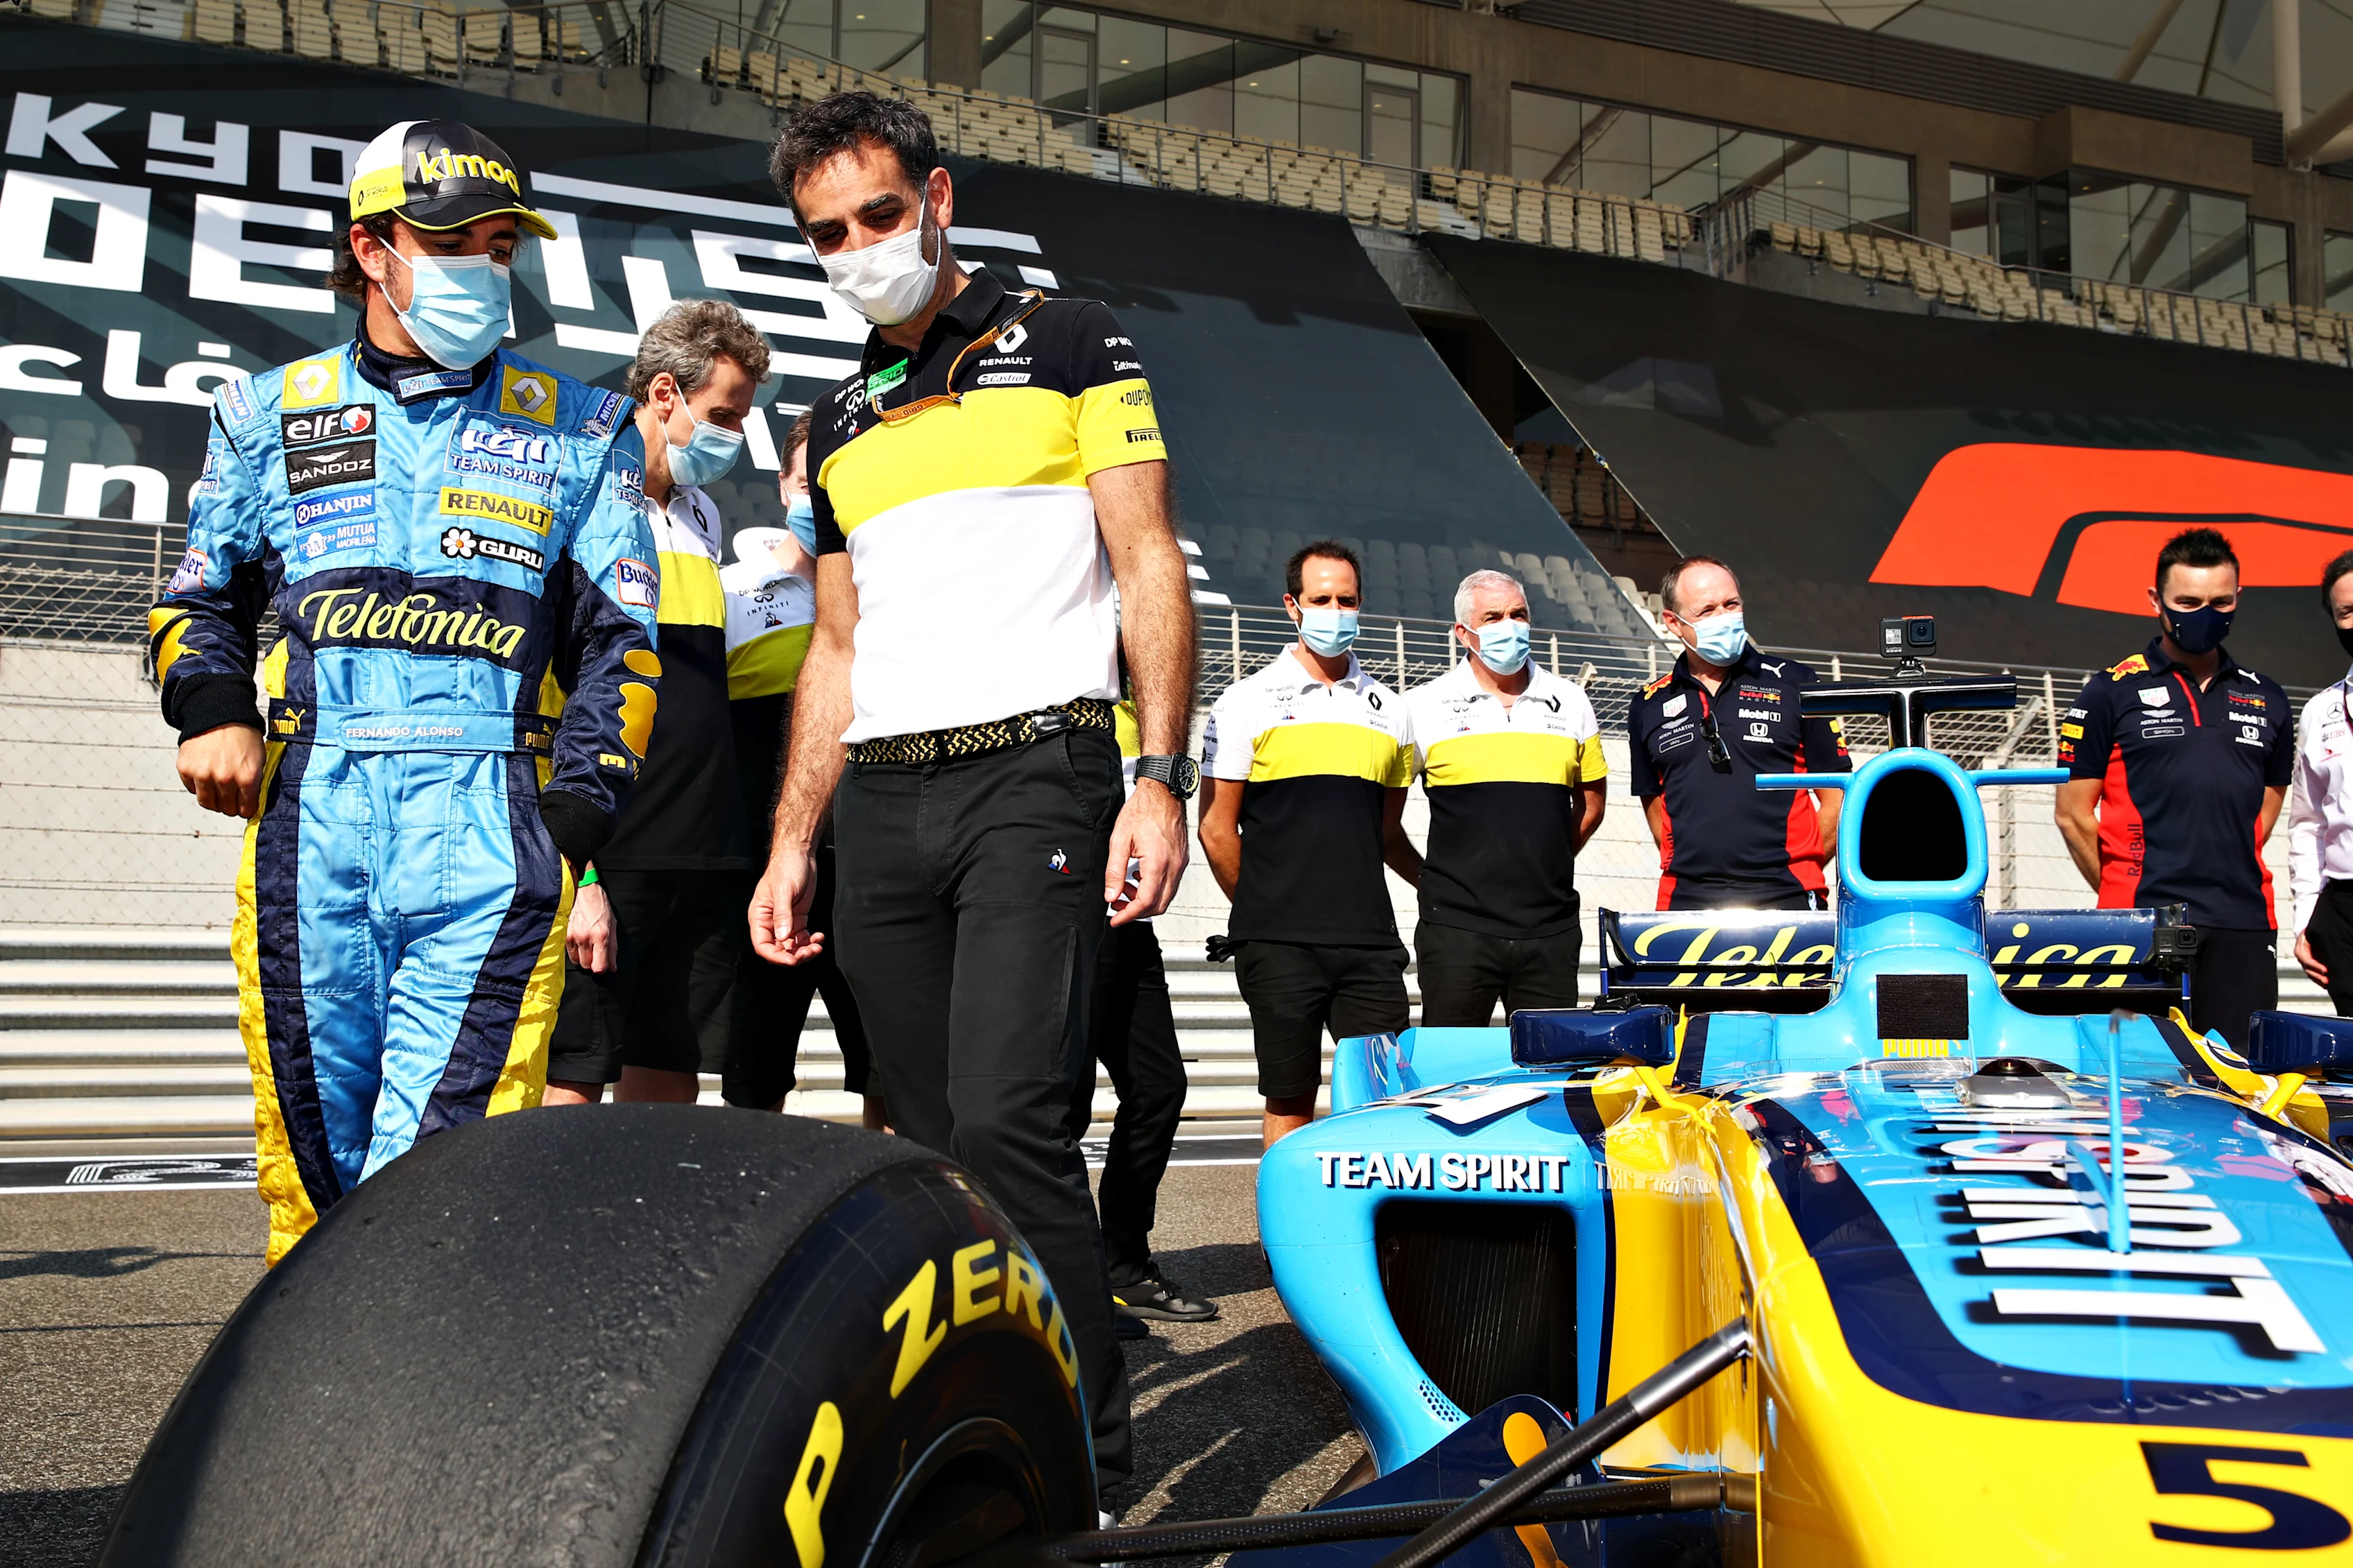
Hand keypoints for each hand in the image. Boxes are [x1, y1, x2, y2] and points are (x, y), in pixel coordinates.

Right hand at [177, 725, 262, 818]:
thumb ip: (255, 783)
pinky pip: (192, 789)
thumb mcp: (259, 759)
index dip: (246, 808)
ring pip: (207, 803)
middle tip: (231, 797)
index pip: (246, 809)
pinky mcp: (186, 769)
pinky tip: (206, 774)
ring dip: (214, 800)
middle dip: (230, 805)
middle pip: (226, 809)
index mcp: (247, 777)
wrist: (219, 714)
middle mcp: (224, 778)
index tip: (244, 806)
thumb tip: (250, 803)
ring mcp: (203, 774)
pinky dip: (199, 786)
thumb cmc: (242, 735)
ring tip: (218, 789)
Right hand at [567, 880, 616, 972]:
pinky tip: (580, 942)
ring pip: (577, 961)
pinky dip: (575, 952)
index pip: (598, 966)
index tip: (604, 966)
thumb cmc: (600, 906)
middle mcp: (586, 938)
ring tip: (588, 947)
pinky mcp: (564, 934)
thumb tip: (613, 967)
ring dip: (583, 958)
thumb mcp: (613, 926)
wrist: (582, 891)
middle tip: (597, 954)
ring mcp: (573, 936)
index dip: (602, 969)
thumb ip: (613, 948)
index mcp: (601, 935)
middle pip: (587, 966)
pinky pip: (569, 952)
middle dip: (593, 964)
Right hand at [751, 840, 824, 964]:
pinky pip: (802, 938)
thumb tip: (783, 937)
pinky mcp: (797, 919)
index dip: (775, 957)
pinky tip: (819, 937)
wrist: (799, 855)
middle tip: (809, 952)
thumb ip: (783, 915)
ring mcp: (784, 922)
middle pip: (777, 950)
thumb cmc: (786, 868)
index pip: (762, 945)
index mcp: (759, 916)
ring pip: (791, 947)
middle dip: (793, 956)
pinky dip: (810, 942)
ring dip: (804, 951)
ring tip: (817, 946)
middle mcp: (770, 923)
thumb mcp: (783, 891)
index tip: (791, 960)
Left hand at [1107, 780, 1187, 925]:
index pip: (1145, 902)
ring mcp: (1180, 863)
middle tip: (1117, 906)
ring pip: (1166, 896)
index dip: (1128, 915)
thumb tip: (1110, 896)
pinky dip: (1154, 889)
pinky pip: (1171, 884)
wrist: (1163, 792)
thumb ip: (1114, 871)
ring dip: (1145, 900)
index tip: (1115, 919)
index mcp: (1158, 863)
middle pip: (1158, 905)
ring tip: (1124, 889)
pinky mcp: (1182, 859)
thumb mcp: (1120, 840)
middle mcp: (1174, 866)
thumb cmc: (1142, 810)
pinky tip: (1138, 878)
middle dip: (1136, 912)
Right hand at [2297, 930, 2328, 987]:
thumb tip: (2321, 939)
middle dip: (2317, 975)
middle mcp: (2301, 958)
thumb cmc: (2310, 932)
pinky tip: (2324, 984)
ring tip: (2326, 984)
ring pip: (2310, 973)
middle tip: (2326, 980)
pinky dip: (2318, 980)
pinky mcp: (2310, 965)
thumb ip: (2314, 938)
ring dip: (2318, 979)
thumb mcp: (2311, 932)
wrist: (2309, 933)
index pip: (2306, 960)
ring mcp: (2305, 962)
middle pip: (2307, 969)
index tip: (2325, 969)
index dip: (2315, 966)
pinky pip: (2313, 974)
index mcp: (2299, 950)